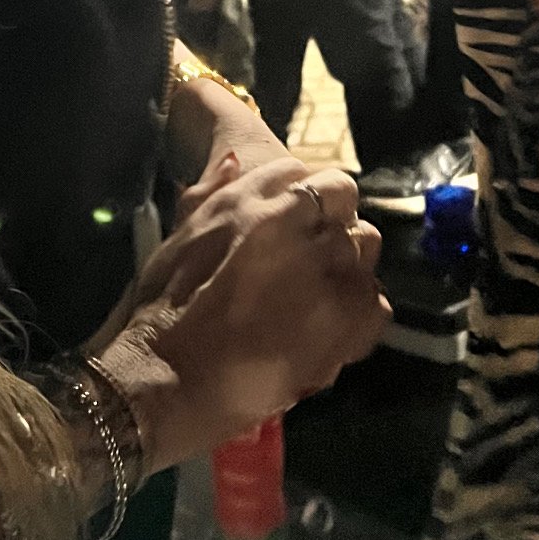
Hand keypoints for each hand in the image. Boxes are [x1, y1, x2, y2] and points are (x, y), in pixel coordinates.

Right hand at [101, 156, 387, 469]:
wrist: (168, 379)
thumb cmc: (162, 310)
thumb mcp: (179, 236)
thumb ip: (210, 193)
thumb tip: (233, 160)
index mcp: (254, 197)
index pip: (306, 174)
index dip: (303, 202)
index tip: (293, 226)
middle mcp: (297, 221)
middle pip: (343, 201)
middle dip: (330, 227)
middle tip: (307, 263)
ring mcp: (327, 267)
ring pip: (366, 246)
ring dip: (347, 267)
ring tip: (318, 298)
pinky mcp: (347, 317)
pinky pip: (376, 302)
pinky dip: (359, 317)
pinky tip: (328, 332)